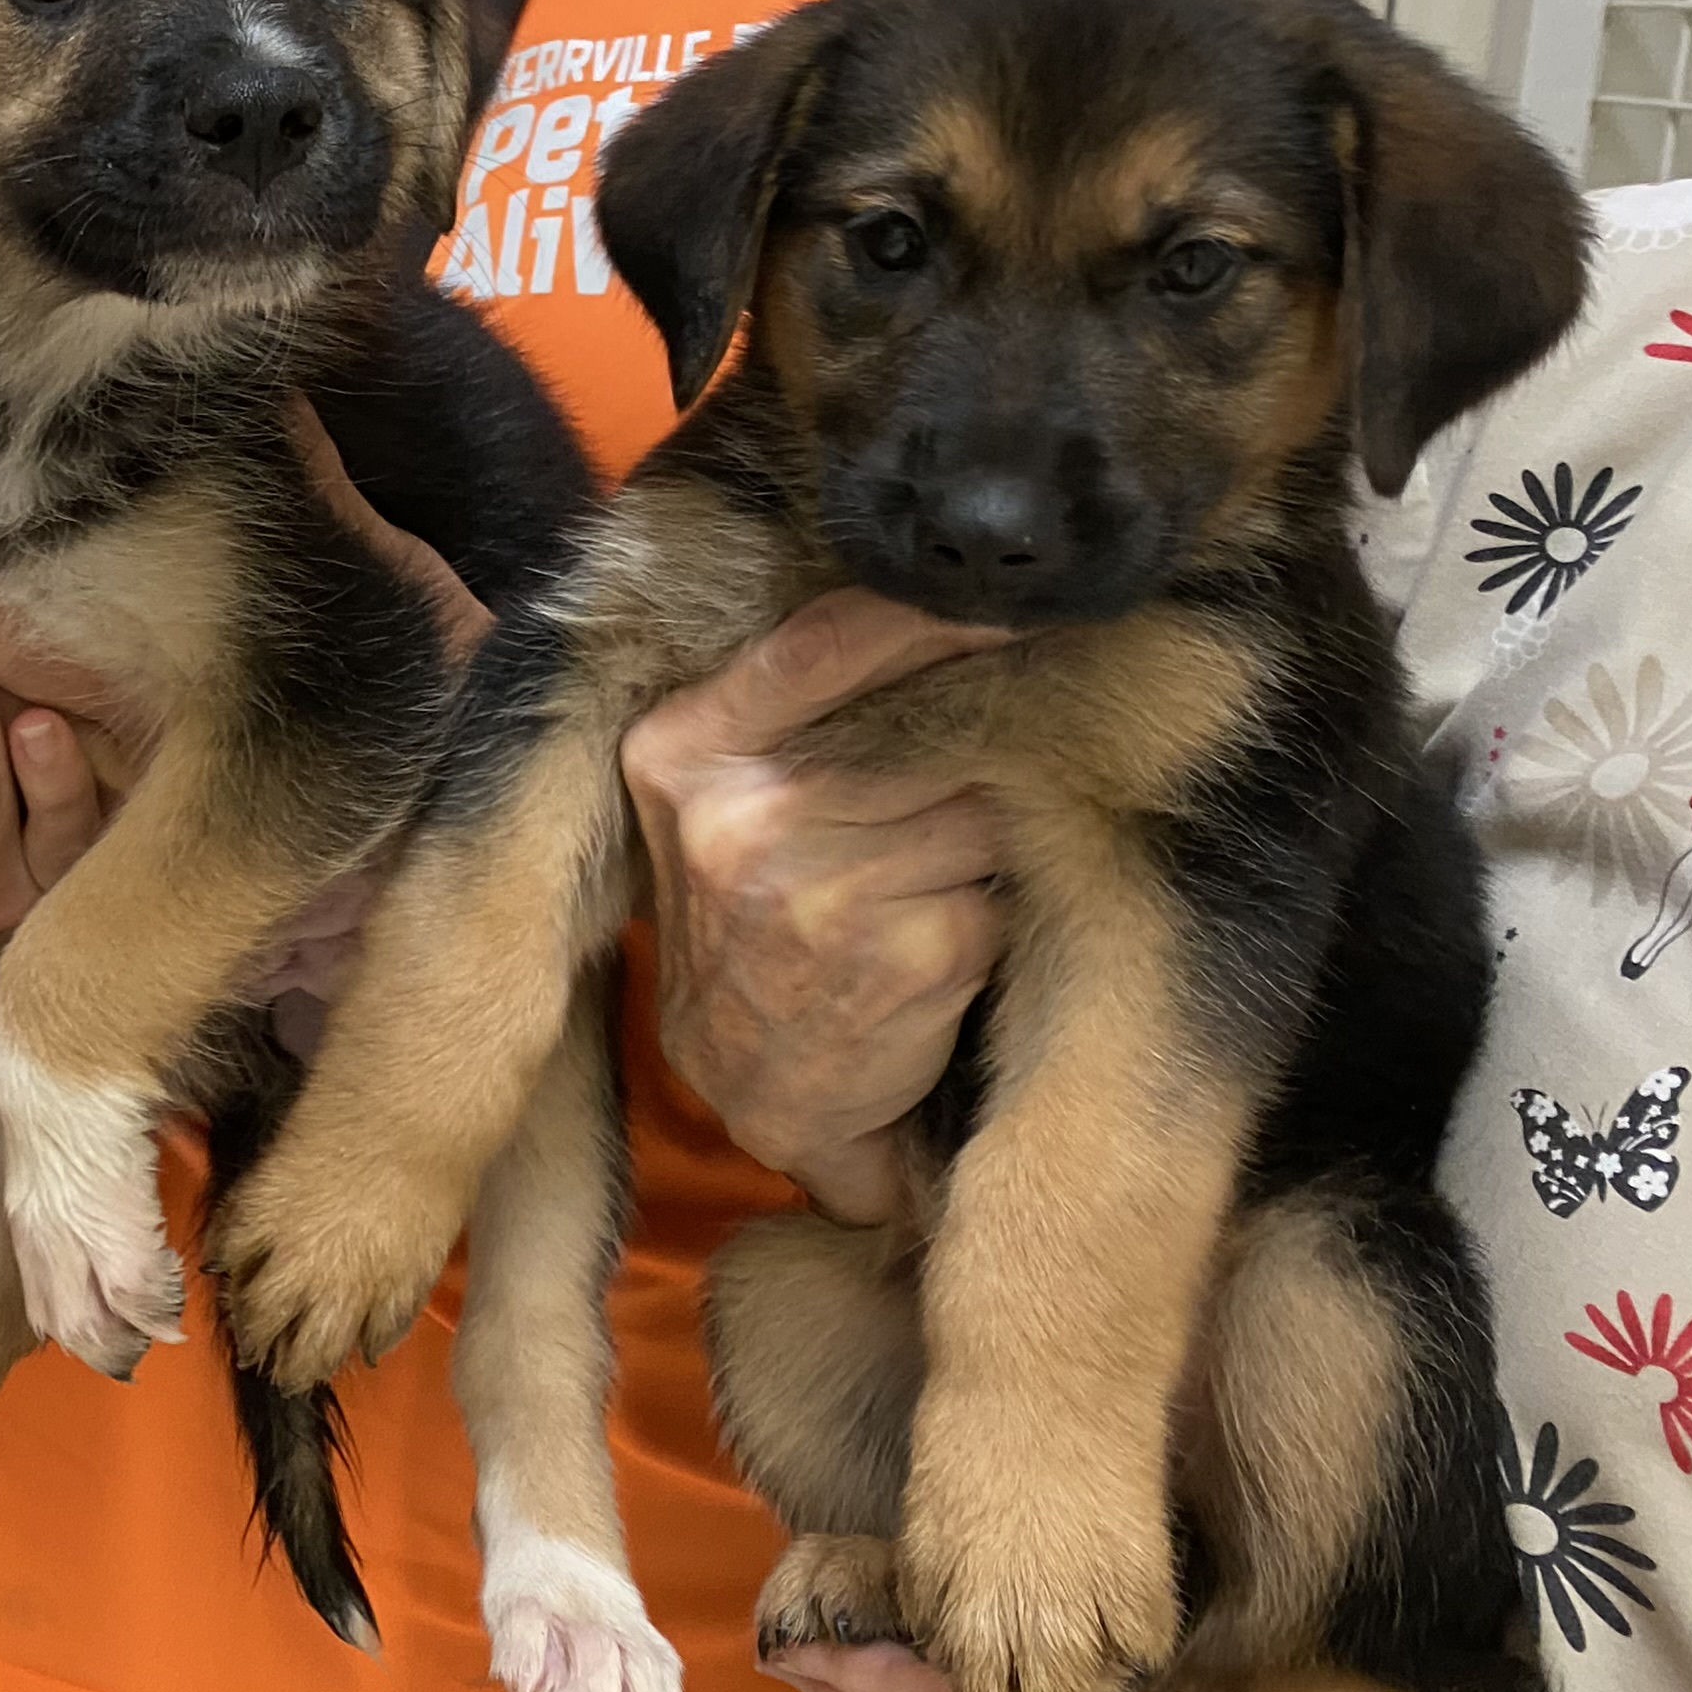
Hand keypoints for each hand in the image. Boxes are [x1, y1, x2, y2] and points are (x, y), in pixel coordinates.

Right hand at [621, 591, 1005, 1221]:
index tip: (1009, 605)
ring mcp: (821, 890)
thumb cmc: (744, 918)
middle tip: (941, 799)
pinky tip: (930, 947)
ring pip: (977, 806)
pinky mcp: (905, 956)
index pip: (825, 640)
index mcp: (682, 752)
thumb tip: (949, 612)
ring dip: (976, 844)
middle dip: (961, 756)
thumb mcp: (712, 798)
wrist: (747, 1086)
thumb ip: (786, 709)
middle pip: (926, 726)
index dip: (931, 615)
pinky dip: (985, 912)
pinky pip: (996, 888)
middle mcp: (740, 816)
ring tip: (913, 889)